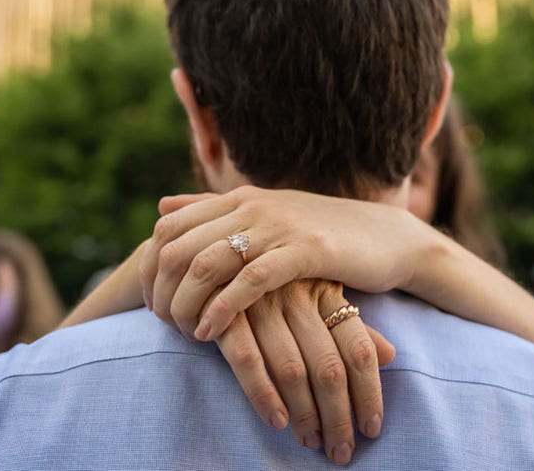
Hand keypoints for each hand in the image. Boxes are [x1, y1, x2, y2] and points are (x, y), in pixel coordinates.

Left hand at [140, 186, 428, 340]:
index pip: (167, 228)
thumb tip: (161, 206)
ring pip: (206, 263)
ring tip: (183, 333)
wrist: (385, 237)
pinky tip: (211, 332)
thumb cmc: (319, 234)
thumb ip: (211, 211)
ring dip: (185, 304)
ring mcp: (278, 227)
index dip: (148, 268)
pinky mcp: (307, 251)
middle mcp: (251, 208)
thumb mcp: (262, 216)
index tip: (151, 304)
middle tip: (163, 325)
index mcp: (237, 200)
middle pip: (177, 247)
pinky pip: (250, 280)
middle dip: (161, 292)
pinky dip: (222, 308)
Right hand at [213, 279, 394, 463]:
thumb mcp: (314, 293)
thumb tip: (392, 354)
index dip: (369, 393)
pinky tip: (277, 421)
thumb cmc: (268, 282)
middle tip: (341, 451)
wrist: (206, 252)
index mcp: (326, 290)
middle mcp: (298, 295)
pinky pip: (247, 360)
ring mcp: (262, 302)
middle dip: (338, 416)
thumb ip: (348, 324)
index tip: (372, 428)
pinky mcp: (226, 311)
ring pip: (293, 370)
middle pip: (329, 367)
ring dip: (305, 415)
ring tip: (311, 443)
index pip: (358, 349)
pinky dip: (263, 394)